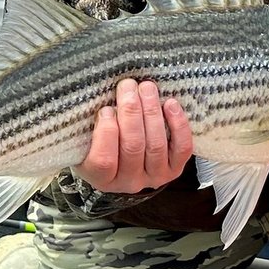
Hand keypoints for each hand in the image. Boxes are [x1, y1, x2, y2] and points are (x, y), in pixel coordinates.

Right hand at [72, 77, 193, 192]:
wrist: (124, 158)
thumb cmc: (99, 143)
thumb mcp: (86, 139)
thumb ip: (92, 125)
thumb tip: (101, 96)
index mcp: (101, 178)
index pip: (104, 161)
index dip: (106, 133)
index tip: (105, 109)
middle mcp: (129, 182)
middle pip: (133, 147)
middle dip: (131, 112)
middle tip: (128, 86)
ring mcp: (154, 177)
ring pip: (156, 145)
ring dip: (152, 112)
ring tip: (146, 88)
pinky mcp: (175, 168)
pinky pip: (182, 148)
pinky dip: (178, 125)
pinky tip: (170, 104)